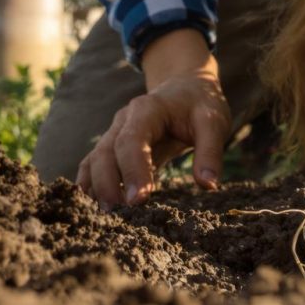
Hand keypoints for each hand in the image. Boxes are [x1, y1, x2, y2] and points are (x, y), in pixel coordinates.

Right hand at [76, 30, 230, 207]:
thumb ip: (210, 153)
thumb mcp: (214, 123)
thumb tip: (208, 185)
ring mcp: (115, 132)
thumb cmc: (200, 106)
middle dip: (109, 184)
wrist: (185, 88)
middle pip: (106, 152)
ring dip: (98, 187)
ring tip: (108, 216)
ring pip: (95, 160)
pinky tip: (94, 205)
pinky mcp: (114, 145)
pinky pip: (94, 164)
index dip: (133, 170)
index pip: (132, 141)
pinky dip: (91, 183)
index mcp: (147, 110)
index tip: (138, 199)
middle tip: (119, 214)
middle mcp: (124, 120)